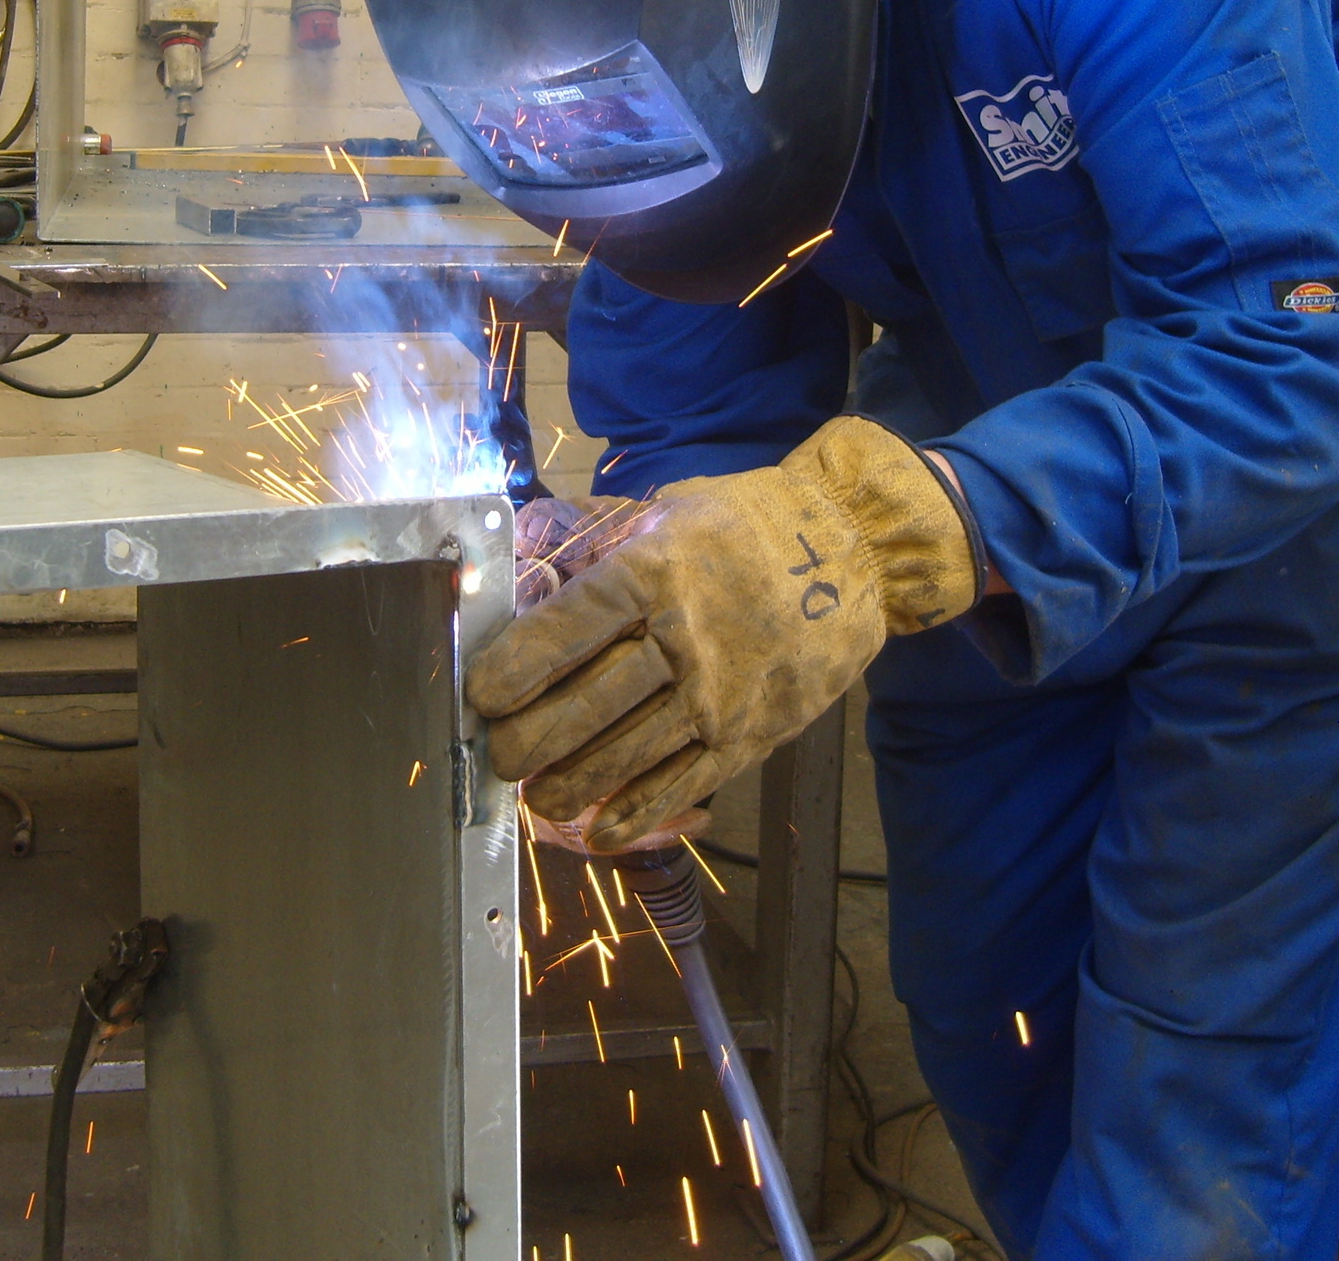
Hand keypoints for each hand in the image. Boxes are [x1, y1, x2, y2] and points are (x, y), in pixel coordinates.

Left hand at [468, 415, 983, 849]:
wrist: (858, 547)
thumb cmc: (750, 524)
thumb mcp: (671, 512)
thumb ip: (605, 550)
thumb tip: (531, 579)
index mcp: (655, 570)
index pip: (568, 628)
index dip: (516, 668)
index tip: (480, 695)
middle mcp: (685, 636)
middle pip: (586, 704)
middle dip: (526, 740)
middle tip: (495, 754)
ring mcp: (720, 693)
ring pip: (624, 754)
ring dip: (567, 783)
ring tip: (535, 792)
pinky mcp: (751, 733)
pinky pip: (681, 784)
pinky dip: (633, 812)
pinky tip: (597, 827)